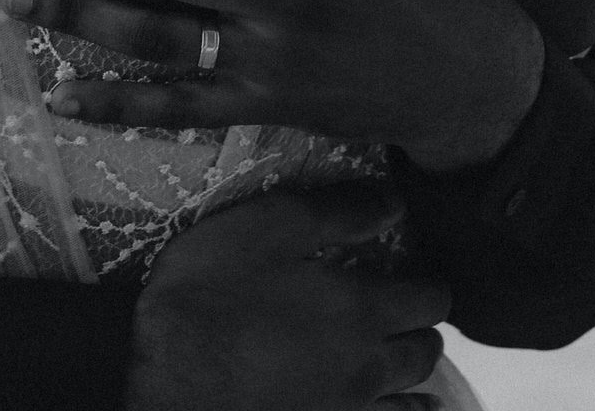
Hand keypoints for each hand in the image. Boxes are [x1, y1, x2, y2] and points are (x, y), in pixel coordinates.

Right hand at [126, 184, 449, 410]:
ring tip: (397, 356)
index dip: (430, 280)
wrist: (163, 386)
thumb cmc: (210, 296)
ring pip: (410, 400)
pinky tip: (380, 407)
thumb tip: (395, 203)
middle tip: (404, 308)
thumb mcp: (268, 227)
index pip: (431, 298)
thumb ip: (339, 213)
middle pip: (427, 352)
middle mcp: (368, 368)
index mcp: (362, 310)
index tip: (419, 267)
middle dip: (423, 326)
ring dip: (412, 376)